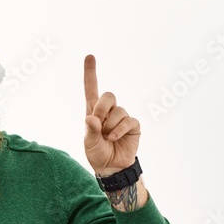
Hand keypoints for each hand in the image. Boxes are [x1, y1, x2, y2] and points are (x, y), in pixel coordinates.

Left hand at [83, 54, 140, 174]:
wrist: (112, 167)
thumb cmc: (98, 153)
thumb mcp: (89, 143)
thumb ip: (90, 130)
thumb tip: (91, 117)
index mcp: (94, 112)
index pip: (91, 89)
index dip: (90, 73)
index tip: (89, 56)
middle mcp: (109, 111)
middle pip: (108, 95)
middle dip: (102, 109)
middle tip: (98, 124)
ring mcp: (122, 117)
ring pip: (118, 111)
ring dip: (110, 126)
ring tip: (108, 138)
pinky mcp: (133, 125)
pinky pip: (128, 121)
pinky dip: (119, 130)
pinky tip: (114, 138)